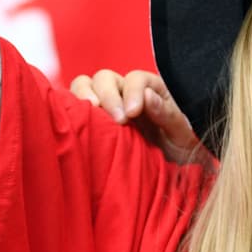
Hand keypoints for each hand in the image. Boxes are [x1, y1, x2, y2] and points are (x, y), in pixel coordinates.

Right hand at [69, 70, 205, 164]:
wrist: (173, 173)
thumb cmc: (180, 150)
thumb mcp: (182, 133)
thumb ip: (168, 113)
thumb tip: (146, 96)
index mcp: (151, 90)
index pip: (135, 78)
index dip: (132, 92)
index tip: (131, 114)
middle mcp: (126, 93)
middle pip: (105, 78)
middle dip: (107, 96)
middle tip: (117, 121)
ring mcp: (106, 106)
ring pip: (84, 86)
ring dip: (83, 97)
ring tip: (90, 119)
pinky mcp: (91, 122)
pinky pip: (73, 107)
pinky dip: (70, 110)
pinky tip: (77, 126)